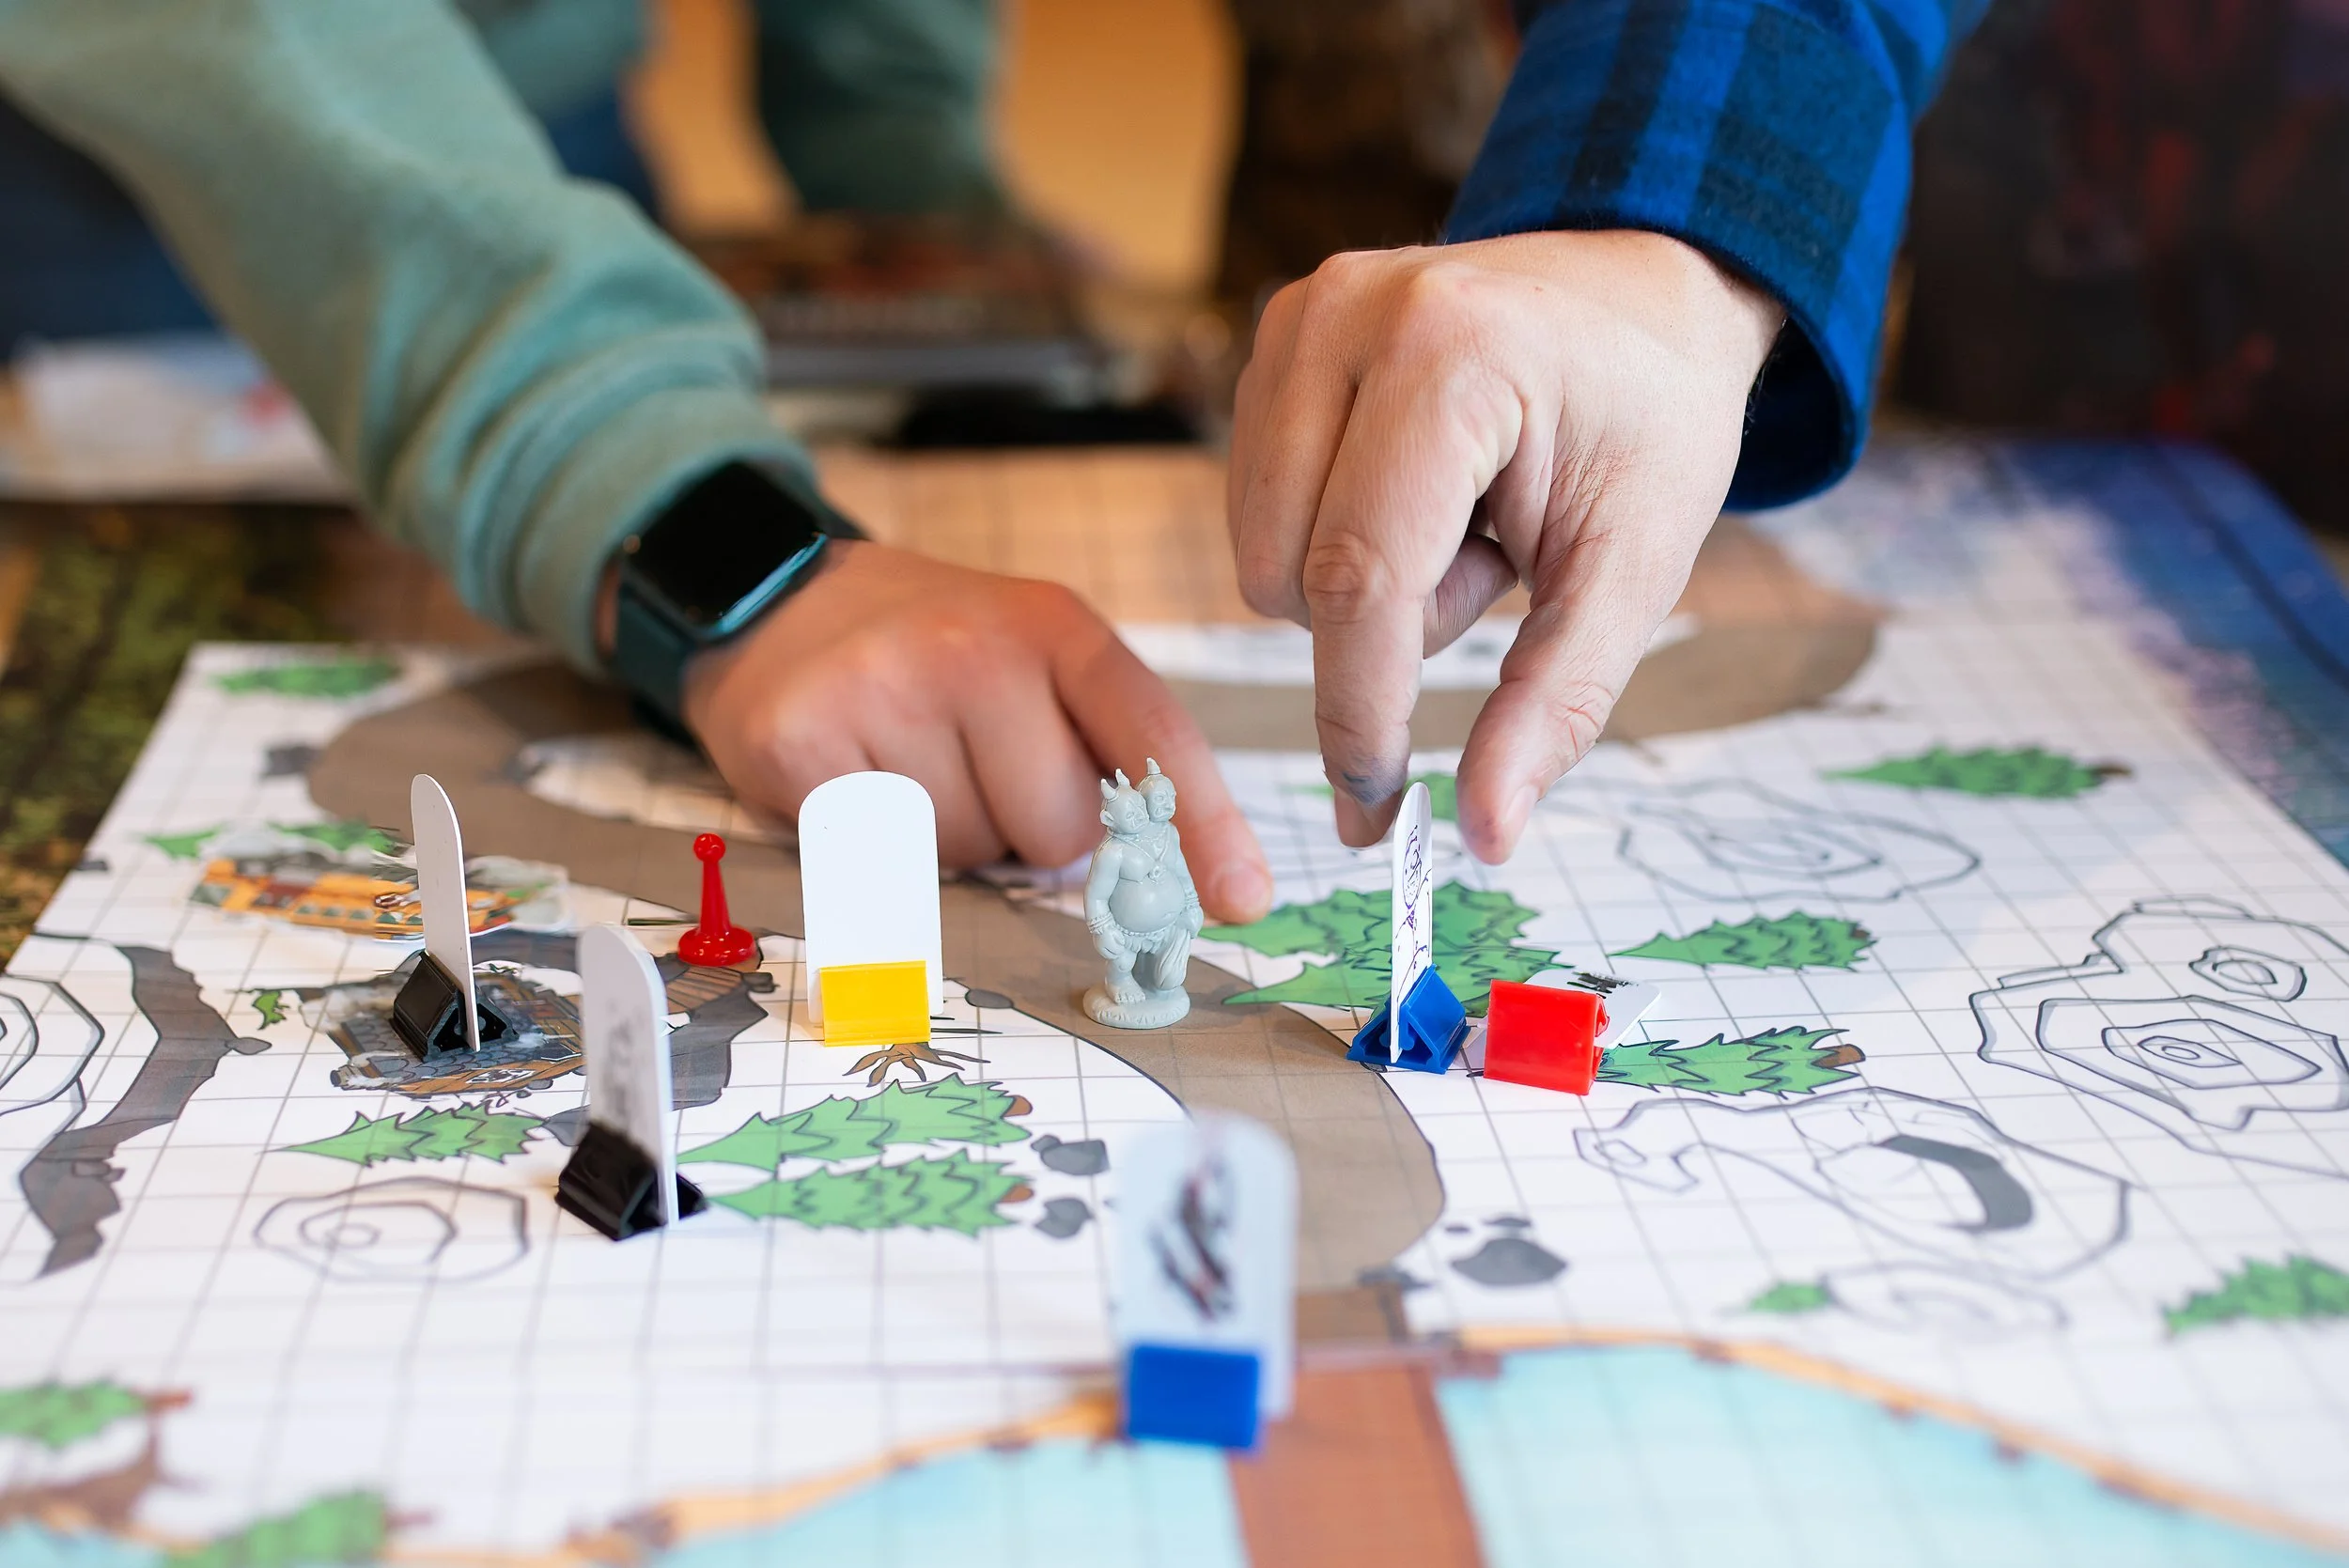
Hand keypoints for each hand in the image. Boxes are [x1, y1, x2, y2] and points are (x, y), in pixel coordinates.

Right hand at [678, 541, 1274, 921]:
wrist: (780, 602)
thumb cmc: (936, 660)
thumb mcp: (1037, 665)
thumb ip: (1104, 751)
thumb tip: (1158, 885)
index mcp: (1055, 627)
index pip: (1151, 739)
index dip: (1205, 826)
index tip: (1242, 900)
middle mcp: (974, 645)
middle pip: (1056, 830)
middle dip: (1025, 828)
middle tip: (972, 763)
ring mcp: (882, 685)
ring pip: (968, 853)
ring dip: (949, 837)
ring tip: (909, 762)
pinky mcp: (799, 736)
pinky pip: (876, 858)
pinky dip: (870, 845)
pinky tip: (851, 776)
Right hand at [1228, 230, 1784, 861]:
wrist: (1645, 296)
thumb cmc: (1650, 425)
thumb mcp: (1635, 572)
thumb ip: (1556, 705)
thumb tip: (1484, 835)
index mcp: (1454, 357)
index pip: (1360, 577)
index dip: (1359, 712)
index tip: (1376, 809)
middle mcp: (1351, 316)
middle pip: (1292, 576)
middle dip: (1386, 626)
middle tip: (1495, 562)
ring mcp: (1301, 316)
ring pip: (1261, 552)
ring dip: (1358, 582)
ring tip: (1460, 517)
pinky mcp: (1275, 333)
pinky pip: (1255, 506)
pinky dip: (1331, 533)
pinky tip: (1416, 488)